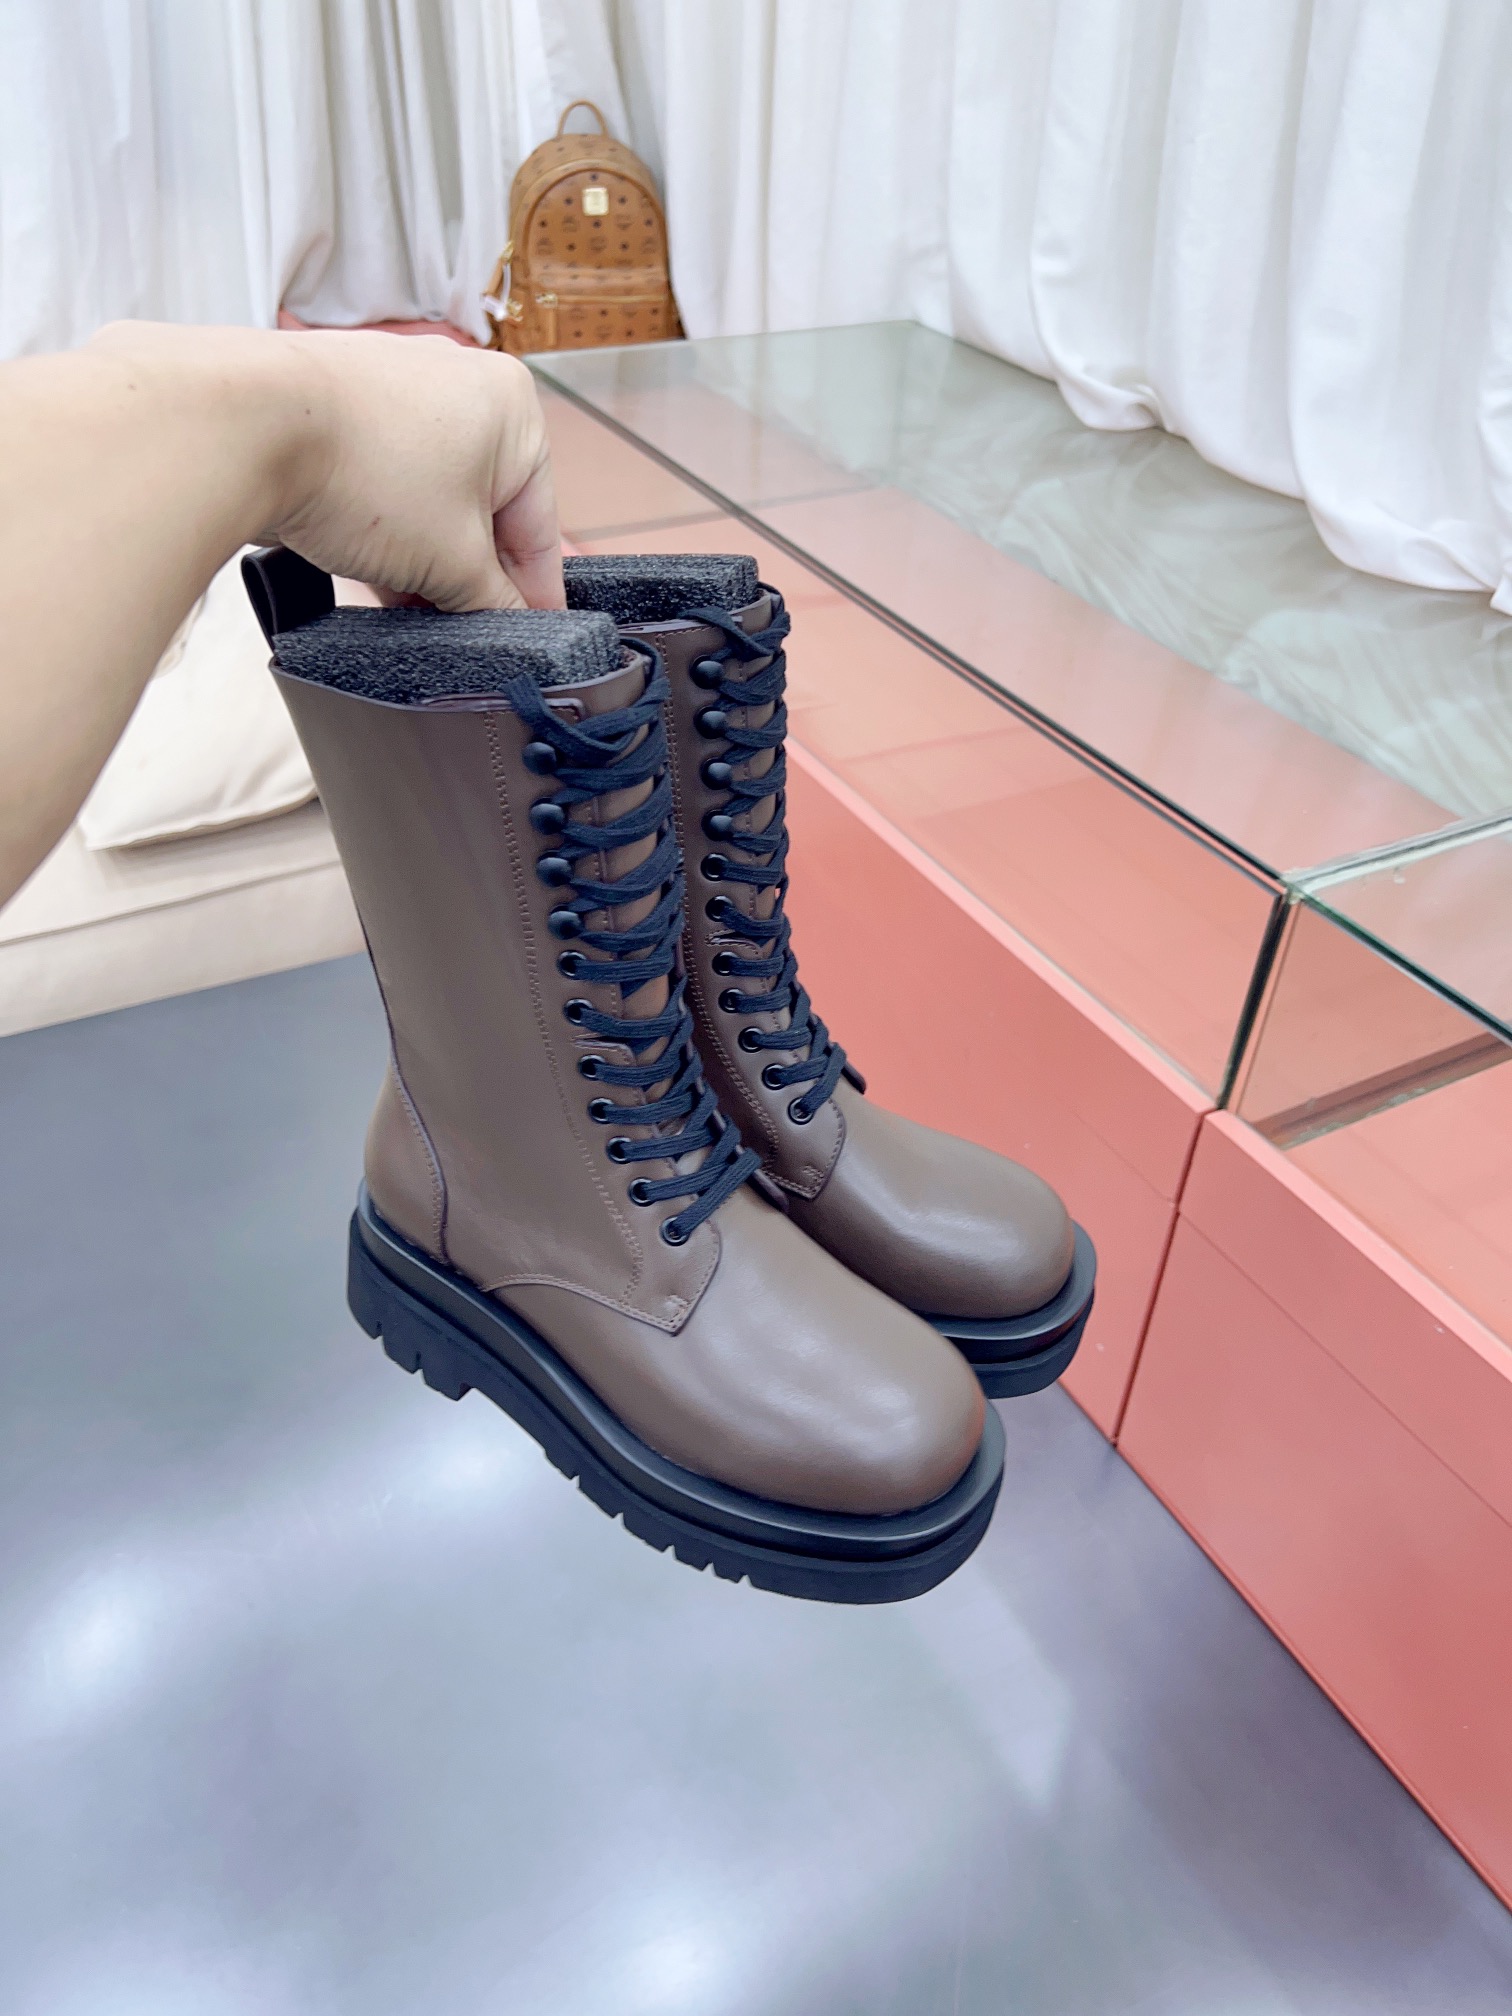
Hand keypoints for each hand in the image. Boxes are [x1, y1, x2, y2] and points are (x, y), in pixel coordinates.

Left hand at [90, 321, 563, 613]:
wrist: (246, 426)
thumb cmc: (365, 474)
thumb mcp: (451, 561)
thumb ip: (494, 600)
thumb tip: (510, 624)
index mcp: (513, 408)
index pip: (539, 524)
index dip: (533, 594)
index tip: (528, 640)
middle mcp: (460, 383)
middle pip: (482, 510)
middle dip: (464, 576)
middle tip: (455, 634)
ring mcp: (396, 387)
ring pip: (428, 498)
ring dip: (420, 559)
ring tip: (403, 609)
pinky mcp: (340, 402)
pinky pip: (381, 478)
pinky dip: (381, 527)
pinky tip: (365, 571)